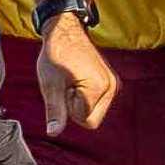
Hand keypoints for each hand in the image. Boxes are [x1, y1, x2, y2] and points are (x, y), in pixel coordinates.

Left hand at [38, 16, 121, 134]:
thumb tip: (53, 133)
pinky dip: (86, 96)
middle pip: (92, 120)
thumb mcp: (50, 85)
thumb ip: (55, 111)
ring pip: (95, 112)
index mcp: (99, 88)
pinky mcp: (111, 81)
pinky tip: (78, 79)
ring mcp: (113, 84)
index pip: (84, 120)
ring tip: (72, 81)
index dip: (69, 107)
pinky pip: (97, 102)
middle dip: (76, 108)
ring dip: (80, 102)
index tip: (64, 87)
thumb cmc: (56, 54)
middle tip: (68, 85)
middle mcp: (111, 87)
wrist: (65, 31)